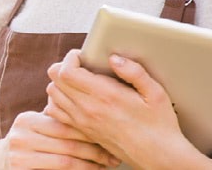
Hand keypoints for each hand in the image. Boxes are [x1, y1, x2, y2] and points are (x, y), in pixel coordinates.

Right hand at [0, 110, 118, 168]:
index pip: (65, 124)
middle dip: (95, 150)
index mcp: (27, 121)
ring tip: (107, 165)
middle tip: (115, 155)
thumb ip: (56, 118)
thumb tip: (93, 102)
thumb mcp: (37, 128)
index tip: (111, 135)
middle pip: (67, 143)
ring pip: (65, 161)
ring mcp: (19, 157)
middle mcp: (20, 137)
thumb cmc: (30, 144)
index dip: (90, 130)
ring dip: (91, 165)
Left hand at [44, 49, 211, 168]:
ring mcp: (83, 122)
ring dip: (60, 84)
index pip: (66, 72)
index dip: (70, 58)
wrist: (157, 156)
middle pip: (55, 81)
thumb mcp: (155, 93)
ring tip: (77, 79)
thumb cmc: (159, 125)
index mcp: (105, 96)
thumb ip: (134, 72)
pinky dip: (59, 101)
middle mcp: (89, 109)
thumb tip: (114, 58)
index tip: (82, 55)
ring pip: (52, 96)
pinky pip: (56, 113)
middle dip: (64, 66)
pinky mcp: (83, 131)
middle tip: (80, 65)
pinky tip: (74, 97)